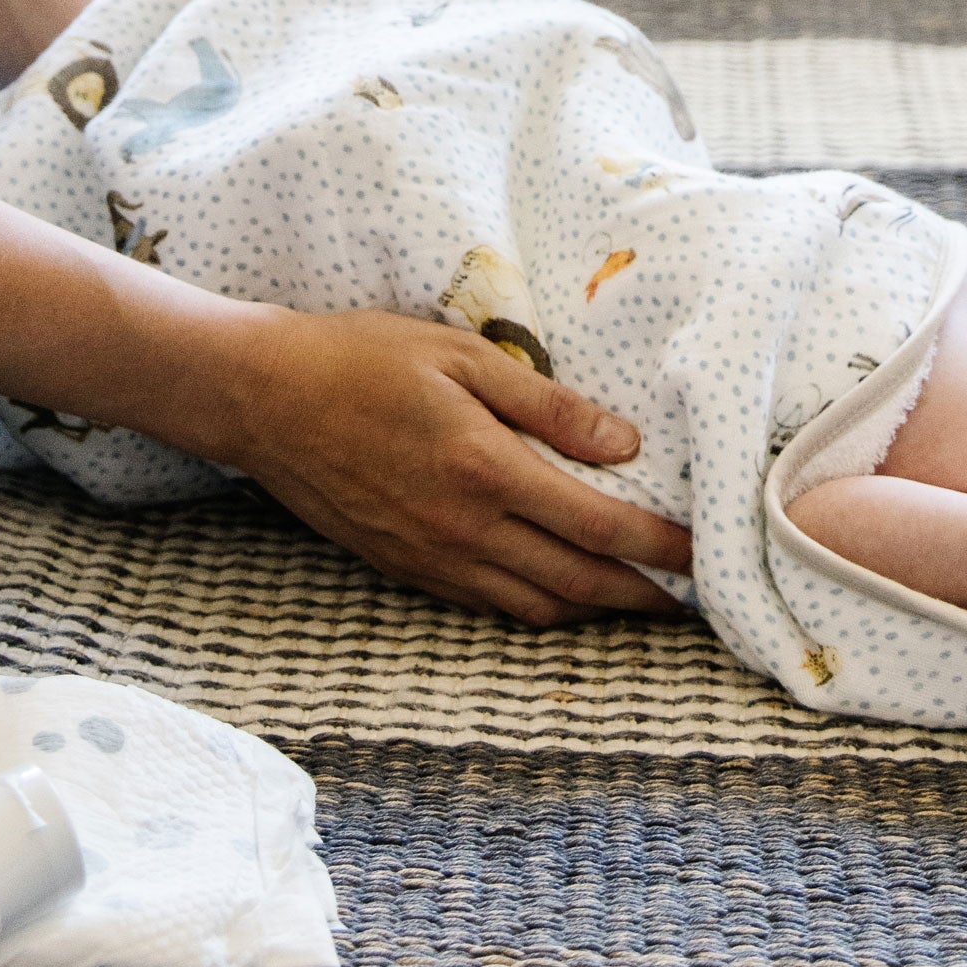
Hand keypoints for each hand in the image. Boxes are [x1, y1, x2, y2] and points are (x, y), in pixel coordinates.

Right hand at [204, 305, 693, 626]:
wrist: (263, 399)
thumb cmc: (362, 359)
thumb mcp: (460, 356)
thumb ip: (544, 403)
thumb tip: (621, 441)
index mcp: (486, 470)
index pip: (598, 525)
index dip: (659, 546)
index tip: (703, 551)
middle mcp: (464, 529)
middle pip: (576, 583)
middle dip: (642, 595)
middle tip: (692, 597)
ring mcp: (432, 558)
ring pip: (534, 606)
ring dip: (593, 610)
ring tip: (638, 600)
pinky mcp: (405, 568)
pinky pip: (488, 603)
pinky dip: (536, 605)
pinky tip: (558, 589)